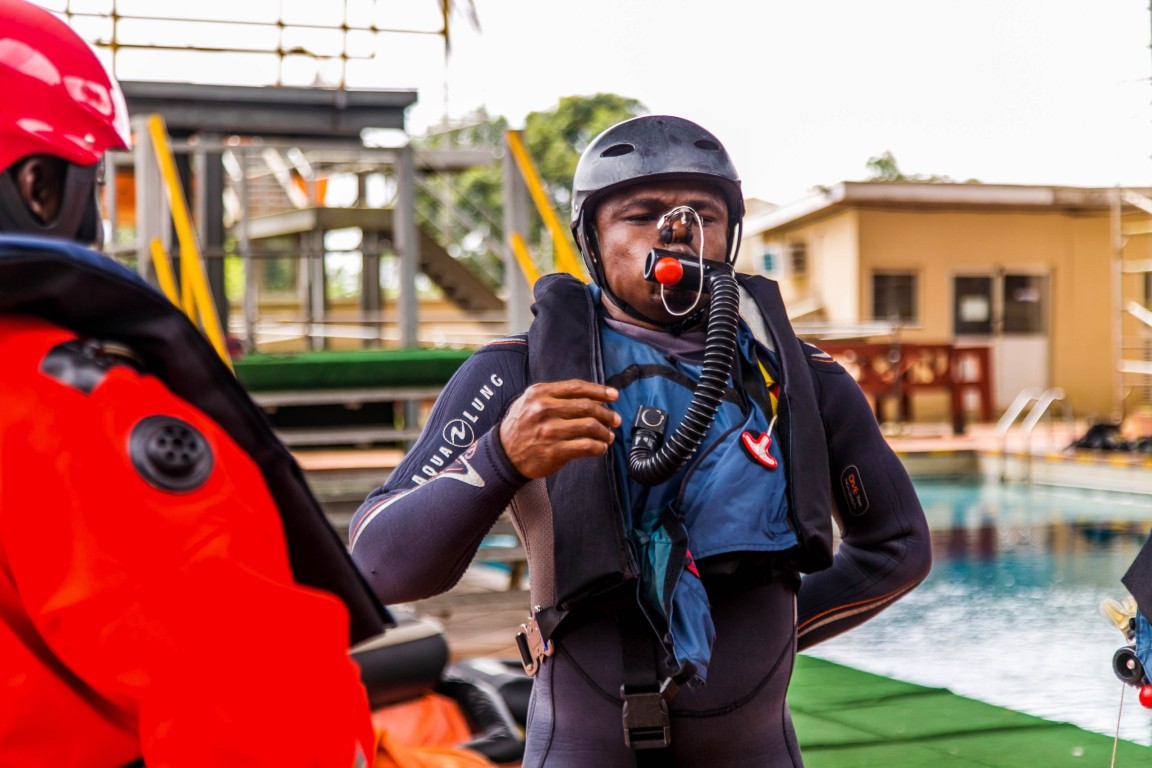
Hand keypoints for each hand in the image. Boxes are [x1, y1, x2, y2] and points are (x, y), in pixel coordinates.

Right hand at [499, 379, 619, 478]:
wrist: (503, 454)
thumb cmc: (521, 426)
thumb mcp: (530, 402)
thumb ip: (555, 396)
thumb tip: (591, 398)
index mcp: (540, 393)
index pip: (577, 387)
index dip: (599, 391)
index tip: (613, 395)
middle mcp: (544, 409)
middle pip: (587, 406)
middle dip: (606, 413)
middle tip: (615, 420)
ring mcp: (549, 431)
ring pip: (589, 426)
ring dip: (604, 431)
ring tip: (608, 435)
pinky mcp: (553, 451)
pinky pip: (585, 446)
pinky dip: (598, 447)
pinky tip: (600, 448)